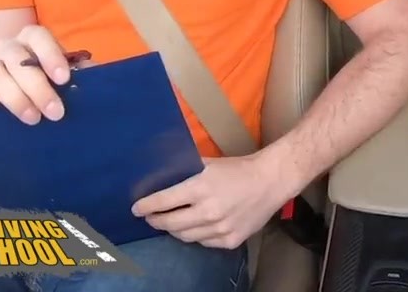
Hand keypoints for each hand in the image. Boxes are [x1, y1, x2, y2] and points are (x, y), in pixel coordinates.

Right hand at [0, 25, 82, 123]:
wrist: (24, 92)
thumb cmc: (52, 82)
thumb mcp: (69, 75)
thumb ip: (83, 73)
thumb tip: (95, 78)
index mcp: (33, 39)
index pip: (38, 36)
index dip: (50, 55)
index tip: (63, 79)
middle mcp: (9, 47)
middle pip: (16, 58)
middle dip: (37, 86)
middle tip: (55, 112)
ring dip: (13, 96)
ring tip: (32, 118)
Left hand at [131, 152, 292, 248]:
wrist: (271, 181)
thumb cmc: (238, 168)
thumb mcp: (209, 163)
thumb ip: (186, 171)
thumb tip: (161, 176)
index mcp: (201, 187)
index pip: (164, 201)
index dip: (147, 206)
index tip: (136, 209)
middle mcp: (209, 211)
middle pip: (170, 223)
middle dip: (156, 221)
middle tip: (150, 218)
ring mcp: (220, 228)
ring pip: (185, 236)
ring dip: (174, 230)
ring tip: (170, 223)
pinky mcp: (230, 240)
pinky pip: (204, 242)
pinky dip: (196, 235)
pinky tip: (195, 227)